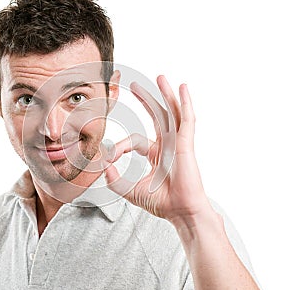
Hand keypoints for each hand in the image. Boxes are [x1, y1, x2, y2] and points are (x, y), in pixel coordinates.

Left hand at [102, 75, 214, 225]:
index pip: (134, 140)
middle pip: (156, 116)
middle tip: (135, 85)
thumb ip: (115, 180)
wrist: (180, 212)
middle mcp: (167, 145)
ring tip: (160, 77)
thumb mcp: (131, 190)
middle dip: (146, 100)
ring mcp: (178, 142)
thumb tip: (103, 166)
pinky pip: (186, 119)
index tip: (108, 157)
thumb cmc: (162, 202)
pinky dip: (185, 103)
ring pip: (171, 112)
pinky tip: (182, 88)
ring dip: (166, 94)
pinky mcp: (186, 143)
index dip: (119, 147)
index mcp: (156, 154)